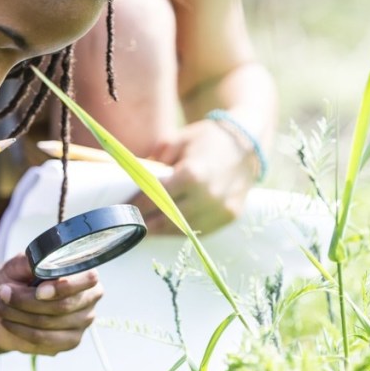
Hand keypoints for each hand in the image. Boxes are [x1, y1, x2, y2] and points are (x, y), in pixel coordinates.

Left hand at [0, 255, 102, 355]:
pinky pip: (42, 339)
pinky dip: (19, 329)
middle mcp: (88, 300)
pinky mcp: (68, 343)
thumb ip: (30, 261)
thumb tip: (39, 262)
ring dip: (17, 314)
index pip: (86, 281)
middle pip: (63, 306)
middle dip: (27, 300)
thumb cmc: (16, 279)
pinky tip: (6, 320)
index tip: (39, 291)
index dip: (63, 287)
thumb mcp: (18, 265)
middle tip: (1, 292)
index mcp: (84, 275)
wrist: (5, 306)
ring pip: (48, 323)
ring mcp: (81, 324)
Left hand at [136, 119, 258, 234]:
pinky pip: (199, 230)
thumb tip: (135, 181)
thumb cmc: (207, 139)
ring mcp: (221, 209)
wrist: (247, 145)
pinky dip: (180, 230)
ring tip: (143, 228)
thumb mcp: (177, 141)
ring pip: (182, 229)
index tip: (123, 207)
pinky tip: (166, 227)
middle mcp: (208, 196)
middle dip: (144, 222)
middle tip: (128, 223)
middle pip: (167, 218)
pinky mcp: (230, 217)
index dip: (137, 205)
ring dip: (160, 231)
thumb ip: (154, 161)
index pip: (156, 197)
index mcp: (193, 174)